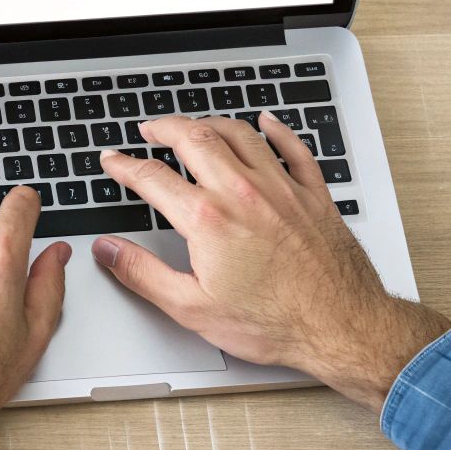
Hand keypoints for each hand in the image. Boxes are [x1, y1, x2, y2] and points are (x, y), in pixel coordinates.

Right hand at [93, 113, 449, 411]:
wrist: (341, 326)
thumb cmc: (274, 322)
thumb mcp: (192, 308)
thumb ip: (143, 274)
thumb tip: (109, 251)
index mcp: (209, 219)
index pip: (152, 178)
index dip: (124, 165)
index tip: (113, 160)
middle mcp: (243, 192)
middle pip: (195, 139)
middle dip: (165, 128)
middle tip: (150, 129)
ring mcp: (281, 189)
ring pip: (240, 135)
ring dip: (211, 123)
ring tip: (195, 125)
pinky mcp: (312, 195)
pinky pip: (293, 148)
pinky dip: (277, 130)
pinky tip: (267, 123)